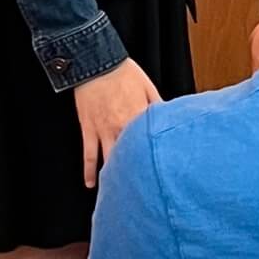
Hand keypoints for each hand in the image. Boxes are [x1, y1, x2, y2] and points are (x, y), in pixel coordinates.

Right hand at [74, 59, 161, 187]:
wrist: (97, 64)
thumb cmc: (124, 73)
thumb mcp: (148, 87)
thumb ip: (159, 106)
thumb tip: (170, 119)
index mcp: (139, 117)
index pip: (150, 143)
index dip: (157, 158)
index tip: (163, 173)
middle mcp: (121, 128)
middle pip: (130, 157)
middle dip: (135, 174)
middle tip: (143, 191)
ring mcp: (103, 131)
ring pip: (109, 159)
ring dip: (114, 176)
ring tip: (120, 193)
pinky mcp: (89, 130)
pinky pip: (88, 154)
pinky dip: (89, 170)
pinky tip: (92, 184)